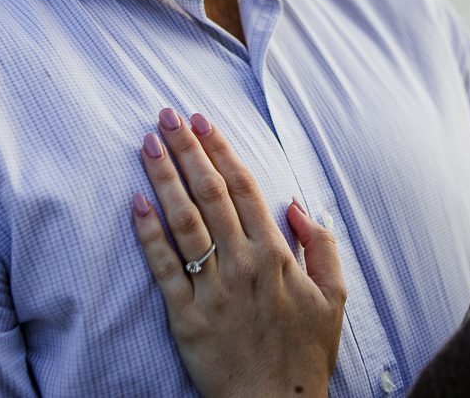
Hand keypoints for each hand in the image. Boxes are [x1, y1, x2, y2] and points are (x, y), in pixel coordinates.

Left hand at [131, 108, 345, 397]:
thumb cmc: (306, 353)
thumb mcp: (335, 297)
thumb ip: (321, 246)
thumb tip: (297, 204)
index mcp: (276, 254)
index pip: (244, 187)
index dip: (221, 149)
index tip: (202, 120)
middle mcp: (242, 263)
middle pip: (210, 193)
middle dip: (187, 149)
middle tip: (166, 115)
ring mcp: (212, 289)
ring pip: (184, 220)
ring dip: (164, 177)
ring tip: (147, 143)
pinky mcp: (186, 316)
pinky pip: (163, 268)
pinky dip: (147, 233)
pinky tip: (134, 202)